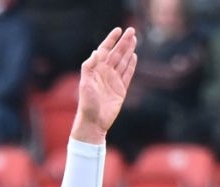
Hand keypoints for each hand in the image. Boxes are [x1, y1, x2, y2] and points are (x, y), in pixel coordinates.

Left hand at [74, 26, 137, 144]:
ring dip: (128, 50)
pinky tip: (134, 56)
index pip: (105, 50)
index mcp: (96, 70)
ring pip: (123, 62)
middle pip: (116, 54)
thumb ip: (89, 67)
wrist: (94, 122)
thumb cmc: (87, 104)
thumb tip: (96, 51)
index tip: (118, 30)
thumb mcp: (85, 84)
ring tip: (134, 39)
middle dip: (123, 42)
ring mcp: (113, 81)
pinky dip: (131, 65)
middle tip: (132, 30)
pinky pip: (127, 74)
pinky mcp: (121, 90)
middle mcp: (105, 73)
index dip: (111, 40)